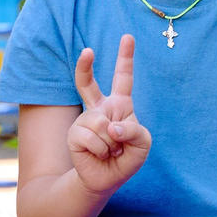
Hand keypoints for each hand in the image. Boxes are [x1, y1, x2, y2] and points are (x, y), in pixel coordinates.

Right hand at [66, 35, 151, 194]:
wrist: (106, 178)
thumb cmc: (127, 157)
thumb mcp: (142, 143)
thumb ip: (134, 130)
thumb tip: (111, 126)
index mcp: (119, 105)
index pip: (123, 78)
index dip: (125, 57)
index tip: (128, 37)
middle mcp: (100, 109)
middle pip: (88, 83)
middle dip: (85, 66)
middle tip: (88, 51)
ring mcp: (85, 120)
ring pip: (102, 123)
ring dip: (111, 143)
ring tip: (111, 150)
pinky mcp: (74, 134)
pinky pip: (92, 137)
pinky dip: (101, 150)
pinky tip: (100, 155)